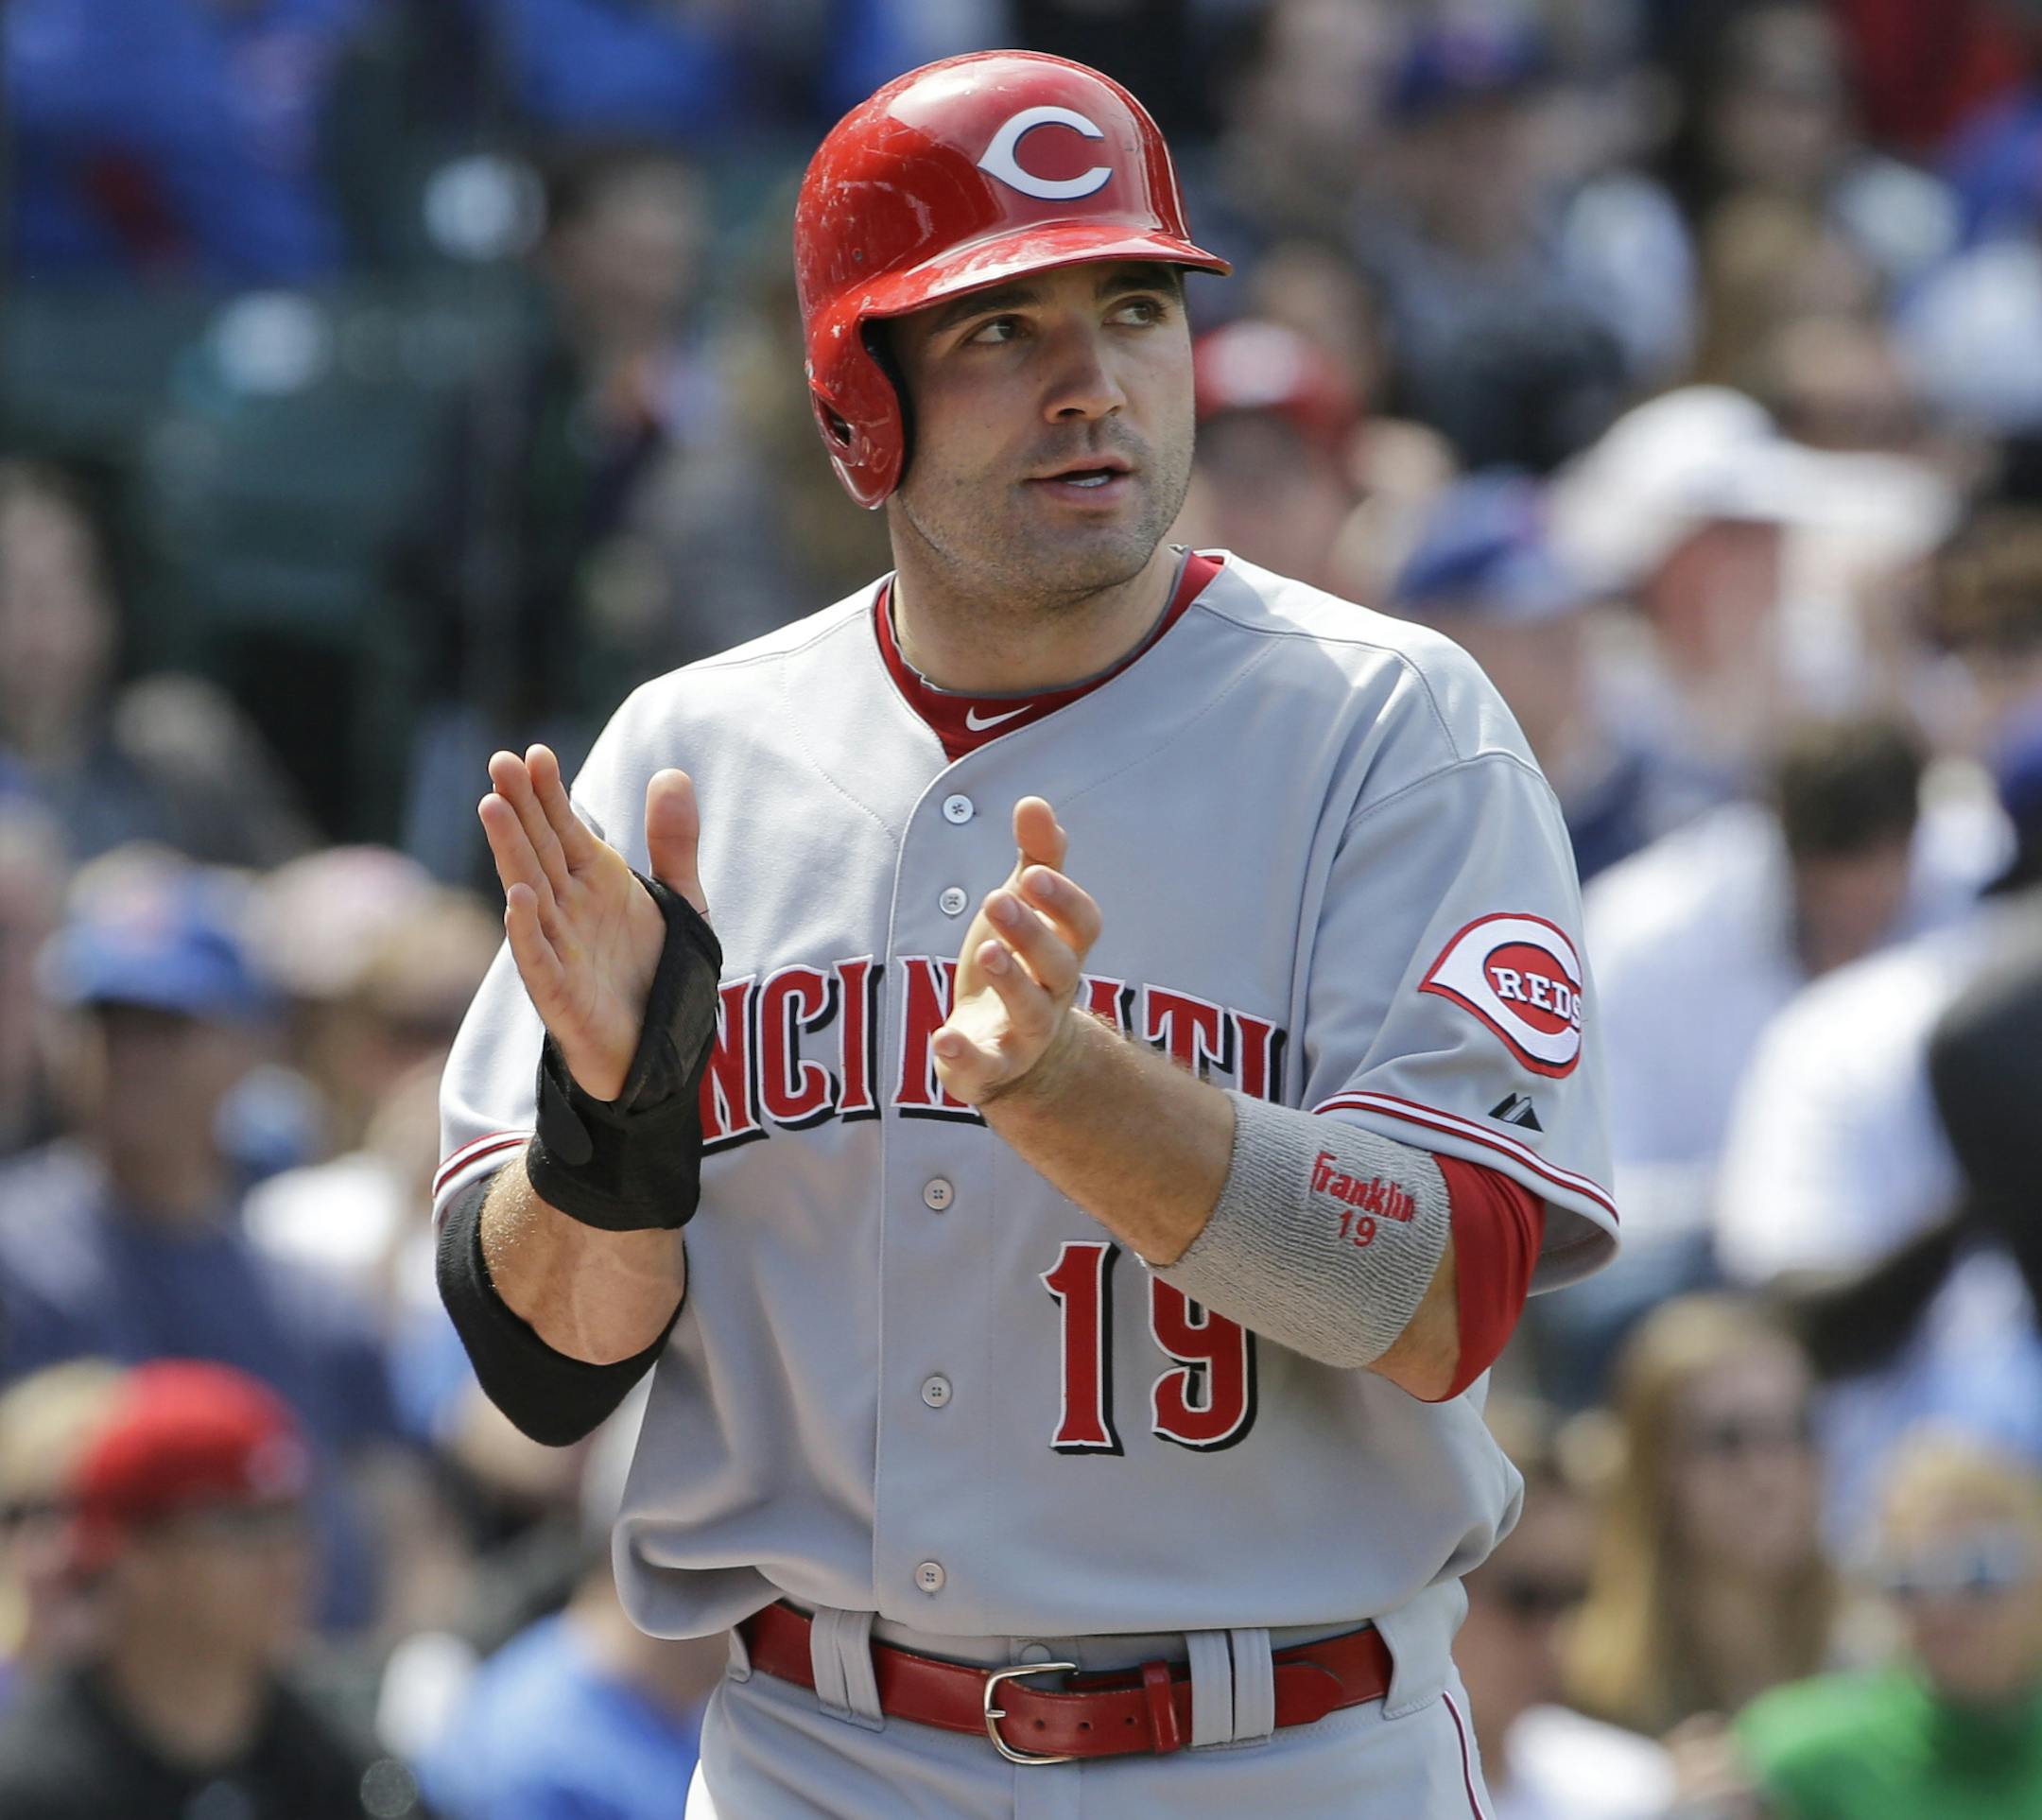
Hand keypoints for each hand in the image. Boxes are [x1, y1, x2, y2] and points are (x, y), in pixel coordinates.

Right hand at [479, 744, 706, 1101]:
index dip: (550, 792)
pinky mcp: (561, 993)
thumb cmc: (657, 974)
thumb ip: (675, 844)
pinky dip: (526, 930)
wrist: (657, 1053)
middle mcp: (568, 908)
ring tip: (492, 808)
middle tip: (501, 761)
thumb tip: (672, 773)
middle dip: (520, 807)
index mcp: (594, 881)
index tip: (537, 752)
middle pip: (539, 849)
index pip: (565, 827)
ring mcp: (559, 948)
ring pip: (529, 892)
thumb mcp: (681, 902)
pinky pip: (539, 959)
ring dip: (510, 852)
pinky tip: (518, 897)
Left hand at [932, 797, 1101, 1106]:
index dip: (1064, 901)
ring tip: (987, 951)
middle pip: (1059, 967)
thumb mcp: (1025, 908)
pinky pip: (984, 1067)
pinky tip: (942, 1036)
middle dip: (1032, 933)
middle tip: (1000, 898)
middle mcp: (1053, 994)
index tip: (1034, 872)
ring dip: (1011, 983)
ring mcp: (1024, 1036)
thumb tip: (1034, 802)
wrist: (1013, 1054)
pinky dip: (965, 1055)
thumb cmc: (1020, 964)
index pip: (1083, 925)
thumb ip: (1035, 859)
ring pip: (1030, 1014)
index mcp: (1064, 951)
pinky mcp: (989, 1068)